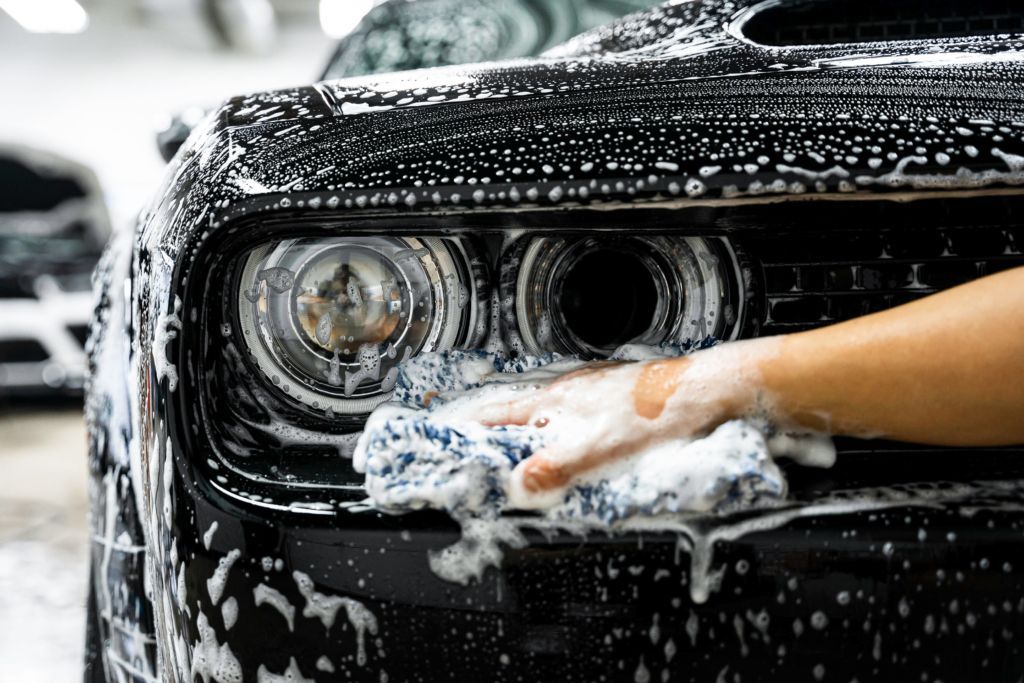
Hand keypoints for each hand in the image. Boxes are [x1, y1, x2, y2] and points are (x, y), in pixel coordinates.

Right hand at [468, 346, 758, 501]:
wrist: (708, 392)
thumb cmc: (656, 414)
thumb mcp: (598, 450)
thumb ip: (554, 468)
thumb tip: (515, 485)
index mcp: (556, 402)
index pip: (498, 413)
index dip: (468, 426)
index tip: (444, 435)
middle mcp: (571, 391)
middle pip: (519, 409)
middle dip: (495, 429)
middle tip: (475, 449)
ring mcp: (595, 391)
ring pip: (549, 412)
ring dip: (530, 430)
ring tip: (520, 451)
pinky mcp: (619, 397)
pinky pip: (577, 415)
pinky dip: (564, 430)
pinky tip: (578, 444)